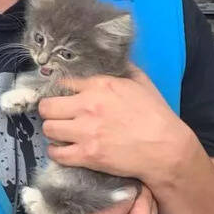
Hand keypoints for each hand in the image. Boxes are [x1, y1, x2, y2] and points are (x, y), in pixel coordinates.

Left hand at [37, 66, 199, 185]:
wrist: (167, 149)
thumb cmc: (157, 116)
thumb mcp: (142, 83)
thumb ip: (124, 69)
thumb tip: (115, 58)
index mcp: (100, 85)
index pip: (62, 83)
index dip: (59, 92)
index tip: (61, 98)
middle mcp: (88, 106)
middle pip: (47, 106)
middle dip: (50, 111)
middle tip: (58, 117)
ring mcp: (86, 131)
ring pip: (48, 128)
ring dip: (53, 132)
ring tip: (62, 134)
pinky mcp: (87, 155)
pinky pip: (56, 153)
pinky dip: (57, 152)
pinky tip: (64, 150)